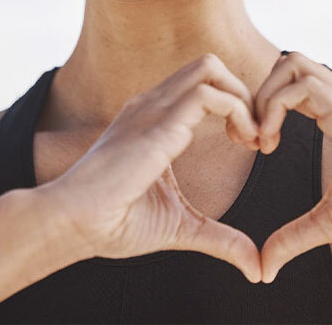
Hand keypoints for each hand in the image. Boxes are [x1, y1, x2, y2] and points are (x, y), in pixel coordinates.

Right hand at [39, 53, 263, 281]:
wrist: (74, 224)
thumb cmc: (115, 223)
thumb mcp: (181, 227)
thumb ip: (221, 239)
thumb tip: (257, 267)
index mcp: (155, 119)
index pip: (204, 84)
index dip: (237, 106)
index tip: (250, 144)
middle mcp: (154, 105)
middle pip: (211, 65)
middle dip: (245, 94)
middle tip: (255, 138)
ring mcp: (154, 109)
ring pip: (211, 67)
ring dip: (243, 98)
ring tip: (251, 139)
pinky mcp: (158, 124)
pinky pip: (207, 94)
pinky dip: (238, 111)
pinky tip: (241, 143)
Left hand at [253, 51, 331, 282]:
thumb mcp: (330, 220)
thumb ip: (294, 236)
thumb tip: (265, 267)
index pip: (289, 82)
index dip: (261, 107)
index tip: (252, 146)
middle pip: (286, 62)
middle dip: (255, 95)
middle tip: (248, 139)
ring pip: (291, 63)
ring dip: (263, 99)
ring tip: (260, 142)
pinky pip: (301, 87)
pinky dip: (273, 109)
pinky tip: (272, 146)